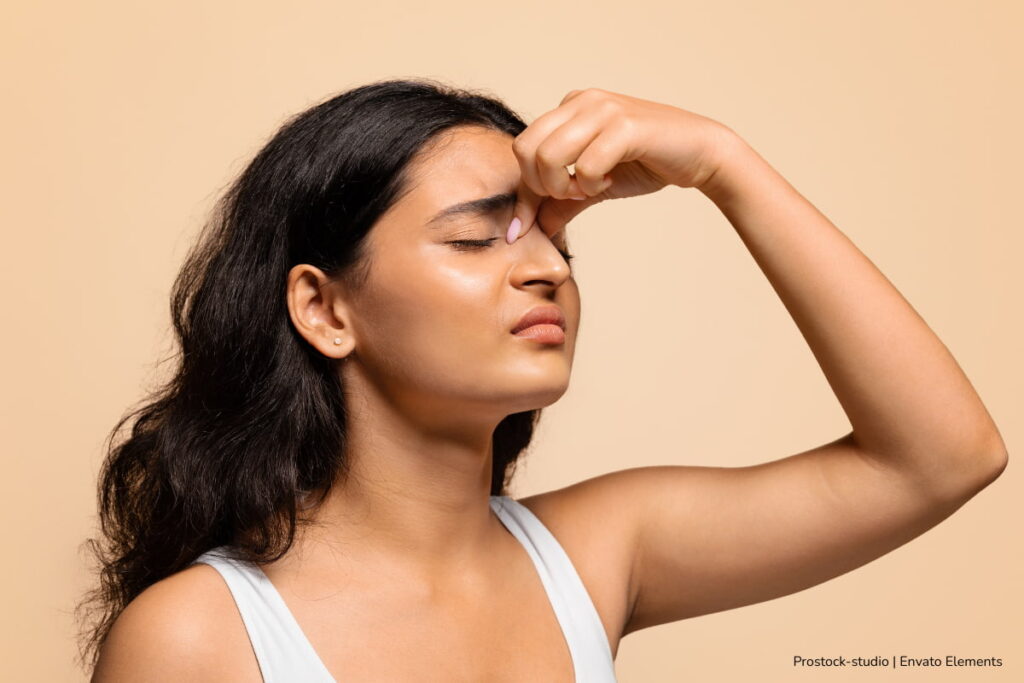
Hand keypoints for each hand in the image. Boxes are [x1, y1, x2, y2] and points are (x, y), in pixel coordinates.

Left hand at [508, 88, 733, 241]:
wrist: (701, 152)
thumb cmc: (647, 163)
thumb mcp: (594, 185)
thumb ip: (561, 202)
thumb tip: (528, 229)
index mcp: (569, 107)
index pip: (522, 148)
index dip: (524, 192)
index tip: (528, 225)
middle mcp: (582, 101)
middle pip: (525, 150)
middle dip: (541, 186)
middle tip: (571, 195)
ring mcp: (603, 109)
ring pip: (548, 155)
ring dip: (564, 186)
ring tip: (590, 189)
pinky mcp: (625, 126)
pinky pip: (585, 165)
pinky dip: (592, 184)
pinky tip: (611, 181)